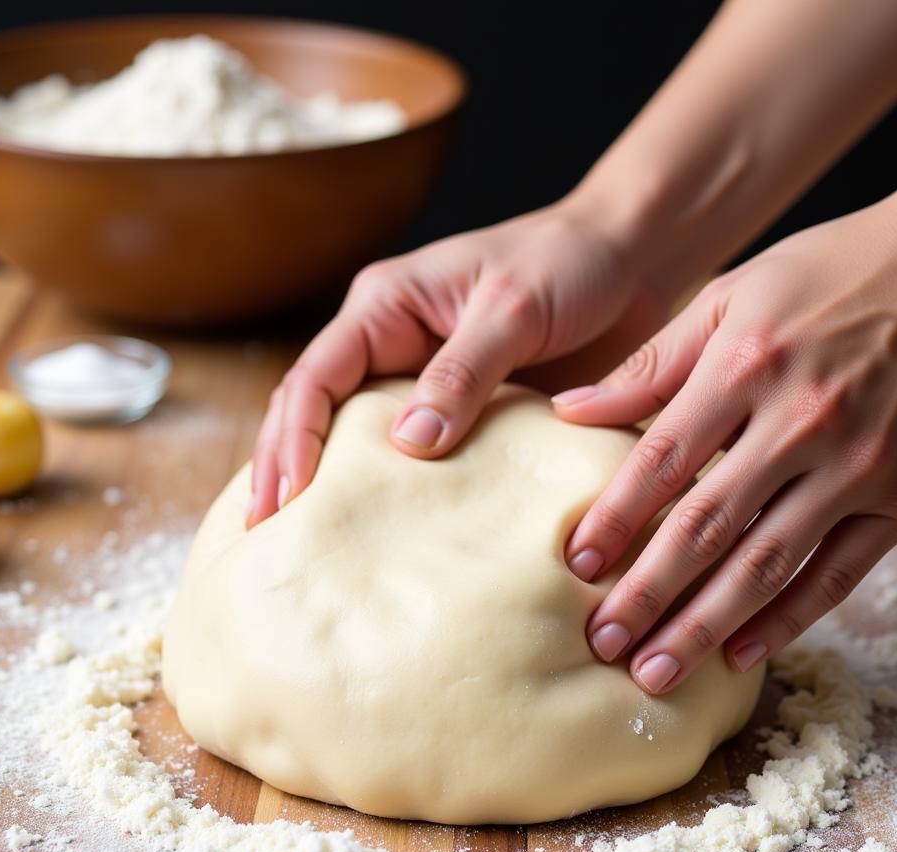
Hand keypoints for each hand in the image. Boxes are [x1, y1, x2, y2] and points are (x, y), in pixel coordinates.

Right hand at [247, 197, 666, 526]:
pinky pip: (414, 455)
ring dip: (328, 485)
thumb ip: (462, 372)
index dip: (295, 437)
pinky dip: (392, 491)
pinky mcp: (461, 410)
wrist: (628, 262)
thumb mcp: (512, 309)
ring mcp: (422, 381)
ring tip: (302, 545)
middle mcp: (390, 344)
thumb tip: (409, 444)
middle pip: (315, 411)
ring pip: (354, 437)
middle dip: (285, 469)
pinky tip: (383, 533)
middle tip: (268, 536)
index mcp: (386, 306)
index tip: (290, 498)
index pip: (317, 376)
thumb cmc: (567, 263)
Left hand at [555, 192, 896, 694]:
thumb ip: (651, 362)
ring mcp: (859, 464)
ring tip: (656, 674)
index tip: (575, 566)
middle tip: (601, 642)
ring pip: (767, 564)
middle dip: (647, 593)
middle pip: (707, 526)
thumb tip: (569, 412)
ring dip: (705, 626)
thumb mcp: (732, 296)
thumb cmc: (831, 274)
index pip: (661, 460)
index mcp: (747, 364)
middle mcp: (802, 420)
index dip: (614, 518)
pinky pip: (838, 575)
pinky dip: (788, 620)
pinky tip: (739, 653)